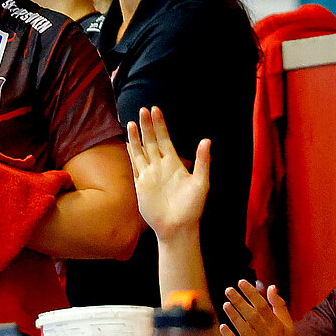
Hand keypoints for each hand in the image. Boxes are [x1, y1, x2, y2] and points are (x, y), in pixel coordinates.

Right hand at [127, 105, 208, 238]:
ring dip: (136, 137)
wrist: (177, 227)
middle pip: (151, 141)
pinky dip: (131, 154)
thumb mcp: (201, 183)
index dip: (160, 125)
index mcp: (174, 163)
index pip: (165, 139)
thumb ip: (202, 161)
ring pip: (140, 151)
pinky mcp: (141, 185)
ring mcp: (149, 175)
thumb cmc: (192, 207)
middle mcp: (160, 166)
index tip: (155, 110)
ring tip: (132, 122)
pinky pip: (134, 166)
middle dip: (147, 126)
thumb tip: (206, 140)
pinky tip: (128, 143)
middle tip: (143, 109)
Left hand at [221, 279, 306, 335]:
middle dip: (240, 302)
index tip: (241, 282)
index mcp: (278, 326)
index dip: (252, 293)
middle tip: (228, 290)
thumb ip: (279, 306)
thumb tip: (271, 287)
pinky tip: (222, 327)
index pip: (263, 306)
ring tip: (225, 304)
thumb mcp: (287, 325)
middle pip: (253, 316)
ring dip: (235, 316)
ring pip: (245, 329)